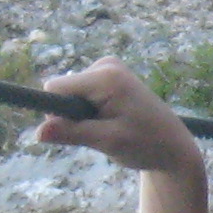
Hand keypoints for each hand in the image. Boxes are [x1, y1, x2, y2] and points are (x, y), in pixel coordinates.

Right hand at [28, 59, 203, 177]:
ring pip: (70, 94)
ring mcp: (108, 68)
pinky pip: (80, 94)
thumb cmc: (146, 145)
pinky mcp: (108, 77)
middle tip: (105, 131)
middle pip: (62, 90)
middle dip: (73, 115)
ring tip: (113, 126)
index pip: (54, 87)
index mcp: (106, 76)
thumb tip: (38, 133)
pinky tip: (114, 120)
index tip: (77, 130)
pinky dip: (90, 112)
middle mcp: (106, 65)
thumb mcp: (108, 142)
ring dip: (84, 116)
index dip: (57, 112)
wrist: (174, 147)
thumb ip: (73, 133)